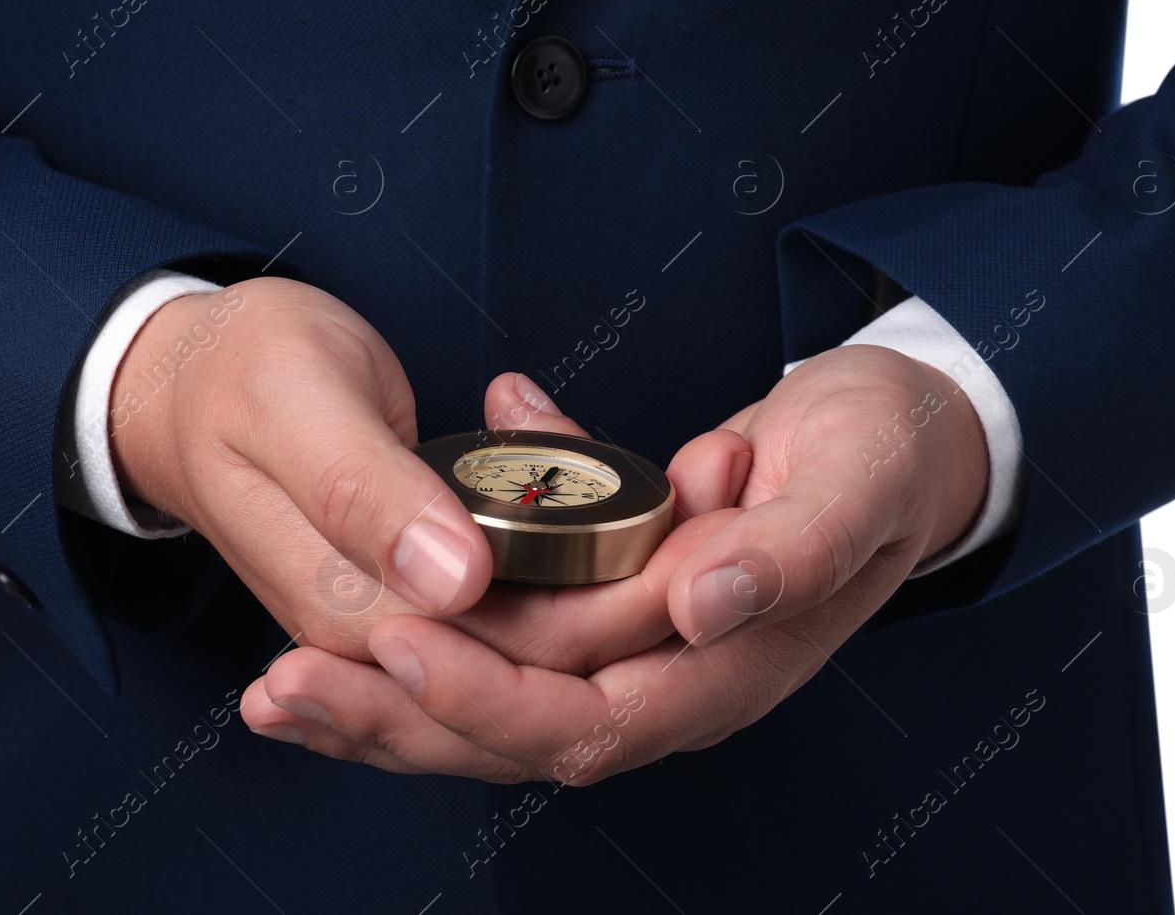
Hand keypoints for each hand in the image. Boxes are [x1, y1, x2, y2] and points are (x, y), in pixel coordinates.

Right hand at [109, 278, 745, 674]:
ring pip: (558, 631)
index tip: (701, 510)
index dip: (623, 594)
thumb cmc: (236, 376)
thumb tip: (453, 583)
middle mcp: (392, 638)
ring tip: (716, 468)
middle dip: (654, 579)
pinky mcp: (437, 589)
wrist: (190, 381)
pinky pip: (535, 598)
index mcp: (356, 608)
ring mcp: (415, 621)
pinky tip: (664, 497)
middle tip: (726, 471)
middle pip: (557, 652)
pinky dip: (603, 553)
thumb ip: (364, 495)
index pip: (518, 650)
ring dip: (642, 565)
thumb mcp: (290, 408)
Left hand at [239, 345, 988, 782]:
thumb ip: (790, 551)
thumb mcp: (856, 484)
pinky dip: (427, 619)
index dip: (486, 700)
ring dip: (384, 692)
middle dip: (394, 719)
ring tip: (276, 686)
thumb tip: (702, 604)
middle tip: (280, 691)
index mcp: (727, 673)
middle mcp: (669, 681)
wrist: (897, 440)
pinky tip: (343, 598)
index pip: (587, 722)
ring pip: (489, 698)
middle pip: (512, 735)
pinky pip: (503, 633)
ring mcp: (632, 650)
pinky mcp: (606, 608)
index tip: (394, 648)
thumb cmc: (883, 458)